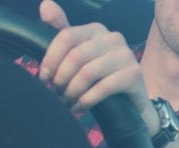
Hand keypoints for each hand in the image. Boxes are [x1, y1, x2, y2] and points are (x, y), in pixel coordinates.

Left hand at [38, 0, 153, 119]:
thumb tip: (45, 5)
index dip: (51, 59)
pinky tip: (80, 107)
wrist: (130, 104)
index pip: (66, 36)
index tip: (44, 78)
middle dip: (61, 78)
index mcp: (96, 30)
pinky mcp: (134, 74)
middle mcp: (113, 37)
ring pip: (87, 73)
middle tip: (57, 94)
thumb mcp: (79, 56)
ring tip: (67, 102)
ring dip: (72, 91)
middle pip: (76, 56)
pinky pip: (103, 87)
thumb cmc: (101, 79)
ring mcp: (126, 55)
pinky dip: (86, 100)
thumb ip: (62, 32)